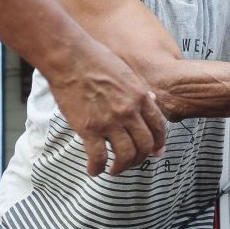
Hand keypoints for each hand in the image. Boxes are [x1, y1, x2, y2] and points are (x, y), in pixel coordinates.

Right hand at [47, 40, 167, 176]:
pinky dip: (97, 168)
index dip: (159, 143)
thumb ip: (139, 90)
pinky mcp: (89, 128)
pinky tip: (94, 170)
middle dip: (141, 158)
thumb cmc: (97, 60)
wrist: (70, 58)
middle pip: (145, 145)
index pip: (159, 127)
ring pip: (126, 155)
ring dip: (122, 167)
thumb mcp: (127, 73)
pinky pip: (98, 156)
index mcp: (141, 97)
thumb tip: (151, 100)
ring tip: (114, 170)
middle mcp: (129, 112)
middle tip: (132, 162)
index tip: (155, 152)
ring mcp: (110, 121)